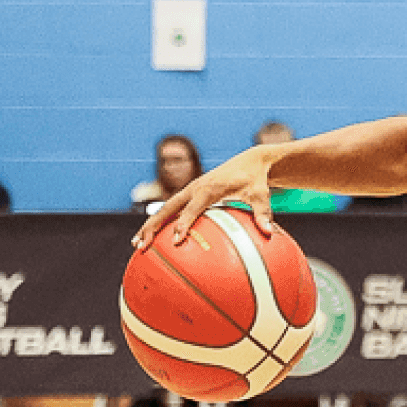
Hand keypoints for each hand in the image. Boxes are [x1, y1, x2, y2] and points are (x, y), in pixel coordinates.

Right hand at [131, 150, 276, 249]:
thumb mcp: (261, 194)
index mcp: (210, 189)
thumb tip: (269, 232)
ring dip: (150, 225)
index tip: (176, 240)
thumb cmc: (256, 179)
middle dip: (153, 226)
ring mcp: (190, 191)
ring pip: (165, 208)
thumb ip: (263, 212)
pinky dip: (159, 222)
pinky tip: (152, 238)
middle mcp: (195, 188)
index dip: (184, 223)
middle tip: (142, 245)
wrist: (250, 161)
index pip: (193, 208)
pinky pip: (172, 209)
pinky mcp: (190, 194)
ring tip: (137, 244)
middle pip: (168, 208)